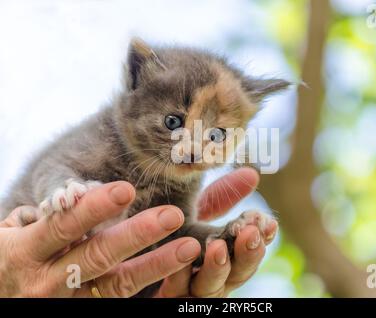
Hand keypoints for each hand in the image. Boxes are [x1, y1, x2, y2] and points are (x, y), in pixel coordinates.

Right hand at [0, 182, 200, 296]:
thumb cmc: (7, 257)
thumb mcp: (12, 233)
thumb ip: (47, 216)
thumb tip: (81, 196)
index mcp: (26, 252)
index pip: (64, 226)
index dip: (95, 208)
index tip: (127, 189)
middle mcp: (47, 282)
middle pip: (98, 256)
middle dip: (138, 235)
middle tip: (172, 215)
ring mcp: (67, 302)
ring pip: (117, 285)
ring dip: (156, 265)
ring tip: (189, 246)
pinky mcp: (83, 311)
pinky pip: (117, 300)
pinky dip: (147, 287)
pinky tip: (176, 274)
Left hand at [154, 167, 277, 297]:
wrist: (122, 259)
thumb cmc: (162, 236)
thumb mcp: (192, 216)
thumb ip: (219, 200)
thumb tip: (252, 174)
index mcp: (220, 260)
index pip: (247, 254)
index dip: (261, 241)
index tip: (269, 223)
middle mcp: (208, 279)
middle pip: (236, 275)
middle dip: (246, 255)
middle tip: (250, 232)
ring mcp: (187, 293)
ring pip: (210, 289)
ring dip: (217, 268)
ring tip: (218, 246)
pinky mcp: (164, 301)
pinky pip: (175, 296)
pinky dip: (180, 279)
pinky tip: (182, 261)